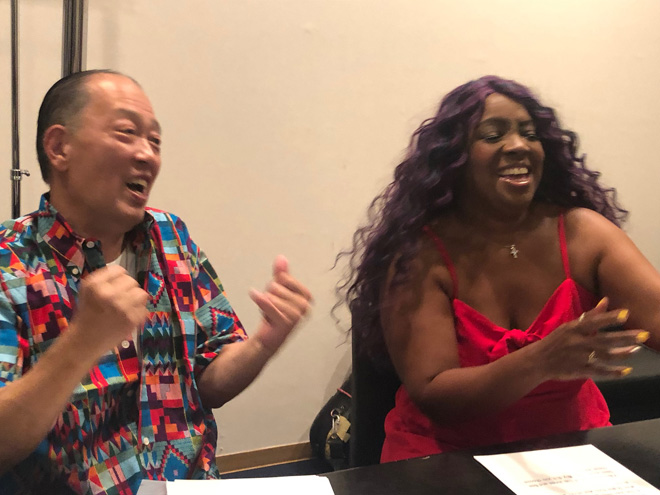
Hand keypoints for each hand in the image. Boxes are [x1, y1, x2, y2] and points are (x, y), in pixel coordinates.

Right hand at [68, 265, 148, 354]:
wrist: (85, 341)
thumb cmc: (87, 314)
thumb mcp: (87, 291)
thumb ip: (104, 279)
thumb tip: (123, 273)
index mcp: (95, 285)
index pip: (118, 270)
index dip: (117, 278)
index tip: (114, 287)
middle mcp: (109, 294)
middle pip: (131, 281)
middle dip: (127, 289)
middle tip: (119, 299)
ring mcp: (122, 307)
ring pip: (141, 293)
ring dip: (135, 299)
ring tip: (126, 306)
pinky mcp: (132, 319)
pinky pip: (143, 308)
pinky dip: (137, 312)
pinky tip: (126, 317)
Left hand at [250, 255, 311, 353]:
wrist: (270, 336)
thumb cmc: (276, 313)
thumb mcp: (278, 290)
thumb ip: (281, 274)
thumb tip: (281, 258)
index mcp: (306, 296)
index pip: (285, 278)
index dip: (277, 284)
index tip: (278, 296)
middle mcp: (305, 306)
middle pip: (277, 287)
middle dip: (270, 295)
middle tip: (272, 307)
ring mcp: (296, 316)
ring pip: (271, 296)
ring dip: (265, 303)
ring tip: (269, 312)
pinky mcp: (286, 324)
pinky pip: (268, 305)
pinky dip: (259, 300)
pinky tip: (254, 295)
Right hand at [533, 297, 647, 380]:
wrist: (538, 361)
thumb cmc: (556, 341)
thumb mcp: (569, 326)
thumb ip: (590, 316)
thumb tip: (606, 300)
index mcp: (573, 329)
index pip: (593, 322)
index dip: (609, 318)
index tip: (626, 315)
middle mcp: (577, 342)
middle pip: (604, 340)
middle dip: (625, 338)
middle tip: (644, 335)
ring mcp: (579, 357)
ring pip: (605, 356)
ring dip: (623, 353)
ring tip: (636, 349)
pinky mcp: (579, 370)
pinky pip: (600, 371)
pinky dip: (613, 372)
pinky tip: (626, 370)